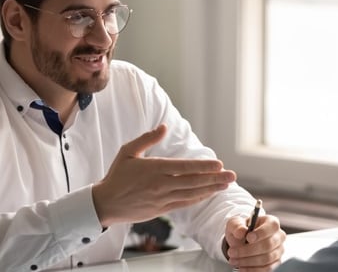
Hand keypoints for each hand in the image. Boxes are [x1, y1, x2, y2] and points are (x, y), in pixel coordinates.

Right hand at [92, 124, 236, 227]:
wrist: (105, 204)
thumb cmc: (117, 175)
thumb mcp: (128, 151)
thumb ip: (147, 138)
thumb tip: (164, 127)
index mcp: (154, 169)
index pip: (184, 167)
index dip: (203, 167)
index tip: (219, 164)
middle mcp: (160, 185)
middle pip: (193, 182)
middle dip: (214, 179)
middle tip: (232, 175)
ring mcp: (162, 199)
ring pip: (191, 194)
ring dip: (210, 189)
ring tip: (225, 185)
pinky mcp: (161, 210)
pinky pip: (184, 204)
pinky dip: (198, 199)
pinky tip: (209, 194)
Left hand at [223, 214, 285, 270]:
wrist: (241, 241)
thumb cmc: (241, 230)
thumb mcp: (235, 224)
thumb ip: (237, 226)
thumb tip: (241, 232)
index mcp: (270, 222)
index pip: (272, 226)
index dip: (261, 233)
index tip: (248, 238)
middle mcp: (278, 236)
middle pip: (268, 245)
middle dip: (248, 250)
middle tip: (232, 252)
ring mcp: (278, 250)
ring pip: (267, 258)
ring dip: (248, 261)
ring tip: (234, 260)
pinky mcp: (276, 263)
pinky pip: (267, 269)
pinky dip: (253, 269)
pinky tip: (242, 268)